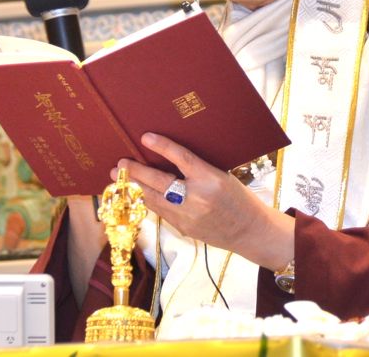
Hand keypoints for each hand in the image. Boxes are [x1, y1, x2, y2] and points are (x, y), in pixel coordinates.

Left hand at [115, 134, 293, 270]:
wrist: (249, 230)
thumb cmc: (237, 198)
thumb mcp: (221, 176)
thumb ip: (197, 170)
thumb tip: (169, 158)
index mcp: (210, 179)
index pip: (181, 158)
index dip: (162, 146)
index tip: (145, 137)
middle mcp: (197, 198)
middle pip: (159, 181)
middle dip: (136, 171)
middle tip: (121, 163)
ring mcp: (187, 216)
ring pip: (153, 199)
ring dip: (135, 187)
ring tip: (120, 178)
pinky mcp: (182, 228)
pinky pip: (160, 211)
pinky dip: (148, 201)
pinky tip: (139, 193)